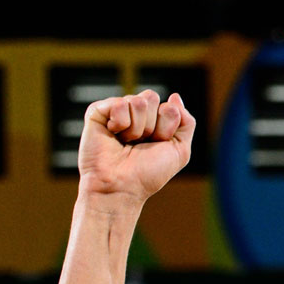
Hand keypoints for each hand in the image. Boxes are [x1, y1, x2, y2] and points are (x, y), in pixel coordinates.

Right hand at [78, 90, 195, 201]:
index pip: (169, 106)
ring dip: (136, 128)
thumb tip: (174, 97)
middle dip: (152, 125)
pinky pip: (118, 103)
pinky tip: (113, 135)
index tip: (157, 144)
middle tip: (140, 143)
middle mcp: (135, 113)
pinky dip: (120, 123)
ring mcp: (115, 112)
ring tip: (126, 142)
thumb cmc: (148, 173)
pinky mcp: (97, 113)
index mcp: (154, 120)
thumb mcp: (180, 150)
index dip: (167, 127)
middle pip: (152, 98)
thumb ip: (186, 122)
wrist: (121, 187)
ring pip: (138, 101)